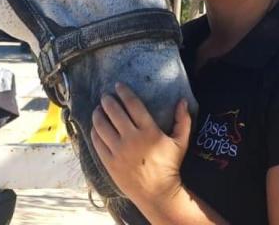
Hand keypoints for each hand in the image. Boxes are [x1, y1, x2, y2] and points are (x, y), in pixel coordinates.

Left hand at [90, 83, 191, 207]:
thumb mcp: (180, 142)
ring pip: (102, 126)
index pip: (133, 105)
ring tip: (98, 109)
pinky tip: (95, 127)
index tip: (118, 85)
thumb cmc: (169, 165)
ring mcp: (119, 151)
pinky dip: (95, 132)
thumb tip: (183, 100)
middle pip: (114, 112)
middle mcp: (132, 139)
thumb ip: (183, 120)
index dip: (124, 93)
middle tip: (106, 96)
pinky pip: (98, 142)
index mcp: (149, 131)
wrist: (157, 192)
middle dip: (108, 101)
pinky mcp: (110, 162)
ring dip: (98, 114)